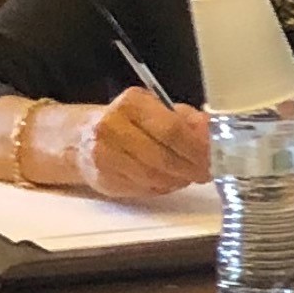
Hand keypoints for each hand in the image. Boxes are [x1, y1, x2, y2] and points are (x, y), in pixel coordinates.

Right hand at [59, 87, 212, 198]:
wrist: (77, 138)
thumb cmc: (125, 122)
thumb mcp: (154, 109)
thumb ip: (187, 120)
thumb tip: (214, 132)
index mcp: (131, 104)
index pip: (172, 130)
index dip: (198, 148)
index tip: (216, 156)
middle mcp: (113, 128)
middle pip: (165, 156)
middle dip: (193, 168)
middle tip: (208, 171)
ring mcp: (105, 155)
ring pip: (155, 177)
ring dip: (179, 179)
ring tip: (188, 175)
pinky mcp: (103, 179)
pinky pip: (144, 188)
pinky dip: (162, 187)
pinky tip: (167, 180)